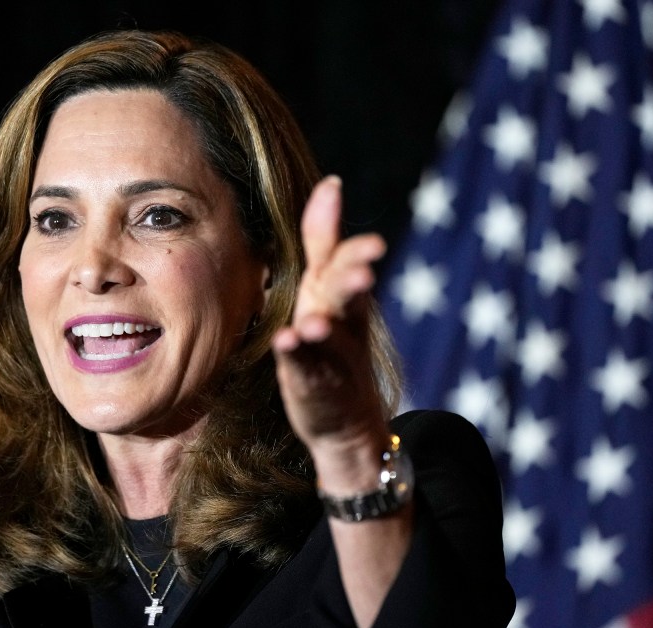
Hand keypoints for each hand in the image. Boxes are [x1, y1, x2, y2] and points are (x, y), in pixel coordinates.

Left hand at [272, 176, 387, 454]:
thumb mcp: (327, 286)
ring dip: (323, 326)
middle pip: (347, 297)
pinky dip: (297, 356)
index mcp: (343, 293)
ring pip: (330, 337)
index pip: (350, 264)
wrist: (344, 418)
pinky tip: (287, 343)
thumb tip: (331, 183)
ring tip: (313, 322)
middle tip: (364, 270)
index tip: (365, 232)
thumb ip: (325, 239)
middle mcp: (342, 320)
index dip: (358, 251)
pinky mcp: (313, 383)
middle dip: (353, 282)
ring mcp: (330, 354)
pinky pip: (305, 368)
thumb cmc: (330, 339)